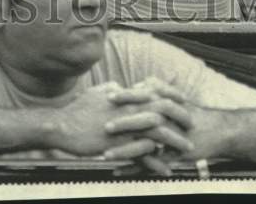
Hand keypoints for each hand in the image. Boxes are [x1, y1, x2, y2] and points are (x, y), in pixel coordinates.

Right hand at [49, 82, 192, 167]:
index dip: (172, 97)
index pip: (155, 93)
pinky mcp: (118, 144)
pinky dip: (155, 162)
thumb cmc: (78, 108)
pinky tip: (165, 169)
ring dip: (174, 141)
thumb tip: (118, 86)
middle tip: (193, 125)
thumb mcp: (97, 92)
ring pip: (156, 133)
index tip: (185, 102)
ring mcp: (124, 126)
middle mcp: (128, 108)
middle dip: (180, 117)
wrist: (62, 125)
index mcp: (125, 95)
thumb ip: (111, 88)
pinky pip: (141, 154)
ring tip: (187, 149)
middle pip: (162, 111)